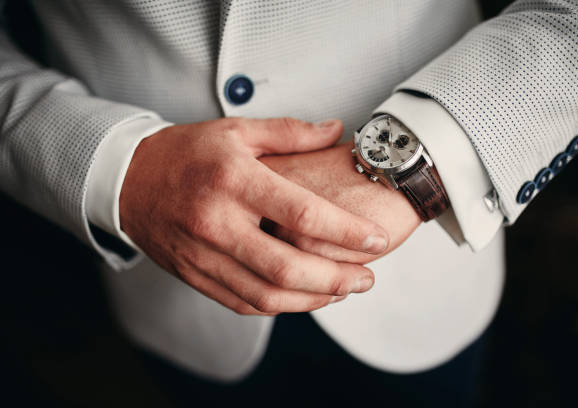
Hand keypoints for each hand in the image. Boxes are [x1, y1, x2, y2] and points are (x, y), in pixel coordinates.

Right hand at [119, 118, 389, 314]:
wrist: (127, 181)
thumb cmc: (186, 153)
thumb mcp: (236, 131)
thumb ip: (290, 132)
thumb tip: (337, 130)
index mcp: (233, 181)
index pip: (301, 214)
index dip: (346, 231)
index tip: (377, 239)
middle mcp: (217, 223)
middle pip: (287, 268)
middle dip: (338, 278)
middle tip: (368, 278)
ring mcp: (202, 255)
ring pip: (267, 295)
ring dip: (314, 300)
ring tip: (345, 291)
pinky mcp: (195, 276)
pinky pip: (243, 303)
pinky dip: (281, 307)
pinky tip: (306, 298)